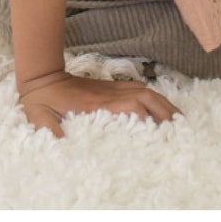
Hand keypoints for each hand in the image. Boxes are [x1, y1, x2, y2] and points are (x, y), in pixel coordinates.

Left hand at [16, 71, 182, 137]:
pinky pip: (139, 89)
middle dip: (164, 111)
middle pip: (146, 97)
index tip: (158, 134)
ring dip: (163, 104)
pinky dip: (154, 98)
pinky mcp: (111, 87)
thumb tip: (62, 145)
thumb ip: (50, 129)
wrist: (40, 76)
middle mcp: (109, 94)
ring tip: (179, 120)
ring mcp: (111, 88)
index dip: (146, 119)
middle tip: (180, 128)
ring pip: (146, 91)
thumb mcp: (40, 117)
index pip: (130, 107)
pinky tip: (161, 108)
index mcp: (96, 103)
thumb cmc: (41, 100)